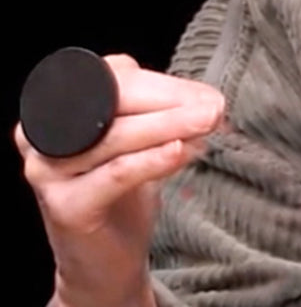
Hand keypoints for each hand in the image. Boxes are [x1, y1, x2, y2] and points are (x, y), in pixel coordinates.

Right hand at [14, 54, 224, 306]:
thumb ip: (158, 113)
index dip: (163, 84)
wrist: (104, 262)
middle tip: (214, 106)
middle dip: (171, 101)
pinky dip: (152, 160)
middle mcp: (42, 136)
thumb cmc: (122, 194)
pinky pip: (116, 174)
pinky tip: (180, 152)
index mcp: (58, 110)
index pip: (114, 79)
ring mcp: (49, 172)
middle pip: (115, 104)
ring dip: (170, 125)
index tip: (206, 93)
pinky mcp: (65, 207)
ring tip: (208, 123)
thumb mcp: (138, 143)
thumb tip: (206, 97)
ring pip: (118, 136)